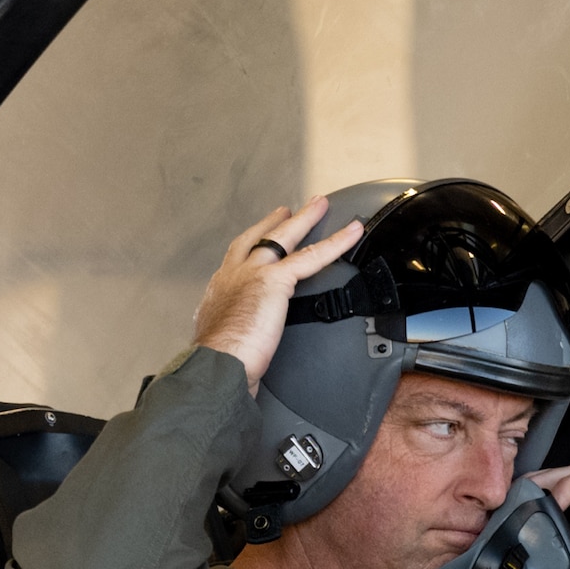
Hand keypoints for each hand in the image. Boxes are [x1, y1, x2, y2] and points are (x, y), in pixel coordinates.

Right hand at [193, 197, 364, 395]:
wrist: (218, 363)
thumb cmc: (221, 361)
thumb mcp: (223, 339)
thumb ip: (236, 330)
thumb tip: (244, 342)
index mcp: (221, 289)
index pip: (238, 259)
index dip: (251, 247)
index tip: (259, 238)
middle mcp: (233, 274)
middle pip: (257, 238)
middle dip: (273, 222)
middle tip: (287, 210)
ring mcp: (253, 273)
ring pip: (284, 238)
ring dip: (304, 219)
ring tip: (320, 205)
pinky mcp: (275, 280)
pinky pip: (312, 256)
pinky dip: (336, 242)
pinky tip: (351, 233)